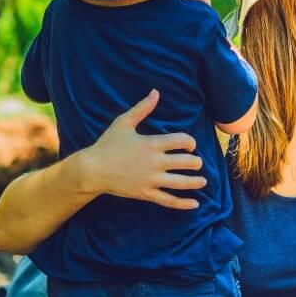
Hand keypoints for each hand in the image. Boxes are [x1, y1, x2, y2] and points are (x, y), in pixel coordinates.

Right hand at [77, 89, 204, 209]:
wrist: (91, 169)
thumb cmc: (107, 144)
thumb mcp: (123, 123)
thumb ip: (142, 108)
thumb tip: (155, 92)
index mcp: (152, 144)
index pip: (182, 141)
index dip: (190, 142)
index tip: (190, 145)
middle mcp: (154, 163)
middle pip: (186, 162)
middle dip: (196, 162)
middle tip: (197, 163)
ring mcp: (151, 180)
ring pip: (181, 183)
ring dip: (196, 182)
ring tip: (203, 181)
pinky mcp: (145, 193)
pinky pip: (168, 200)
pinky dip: (183, 203)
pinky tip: (195, 204)